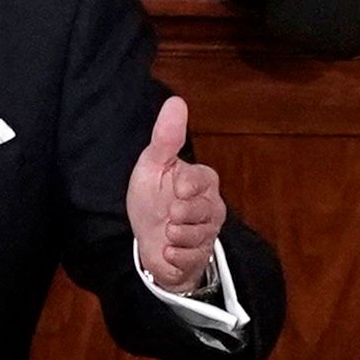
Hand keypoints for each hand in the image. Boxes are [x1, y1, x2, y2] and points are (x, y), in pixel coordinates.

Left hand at [124, 95, 226, 294]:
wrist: (147, 240)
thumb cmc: (152, 198)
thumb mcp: (152, 165)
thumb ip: (166, 137)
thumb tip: (176, 101)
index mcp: (203, 180)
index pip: (203, 179)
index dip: (186, 186)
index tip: (176, 189)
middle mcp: (212, 205)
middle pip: (200, 210)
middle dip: (178, 214)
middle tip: (169, 214)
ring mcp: (209, 233)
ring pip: (197, 235)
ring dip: (174, 235)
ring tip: (167, 231)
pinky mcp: (201, 257)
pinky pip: (191, 257)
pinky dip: (174, 255)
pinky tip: (168, 250)